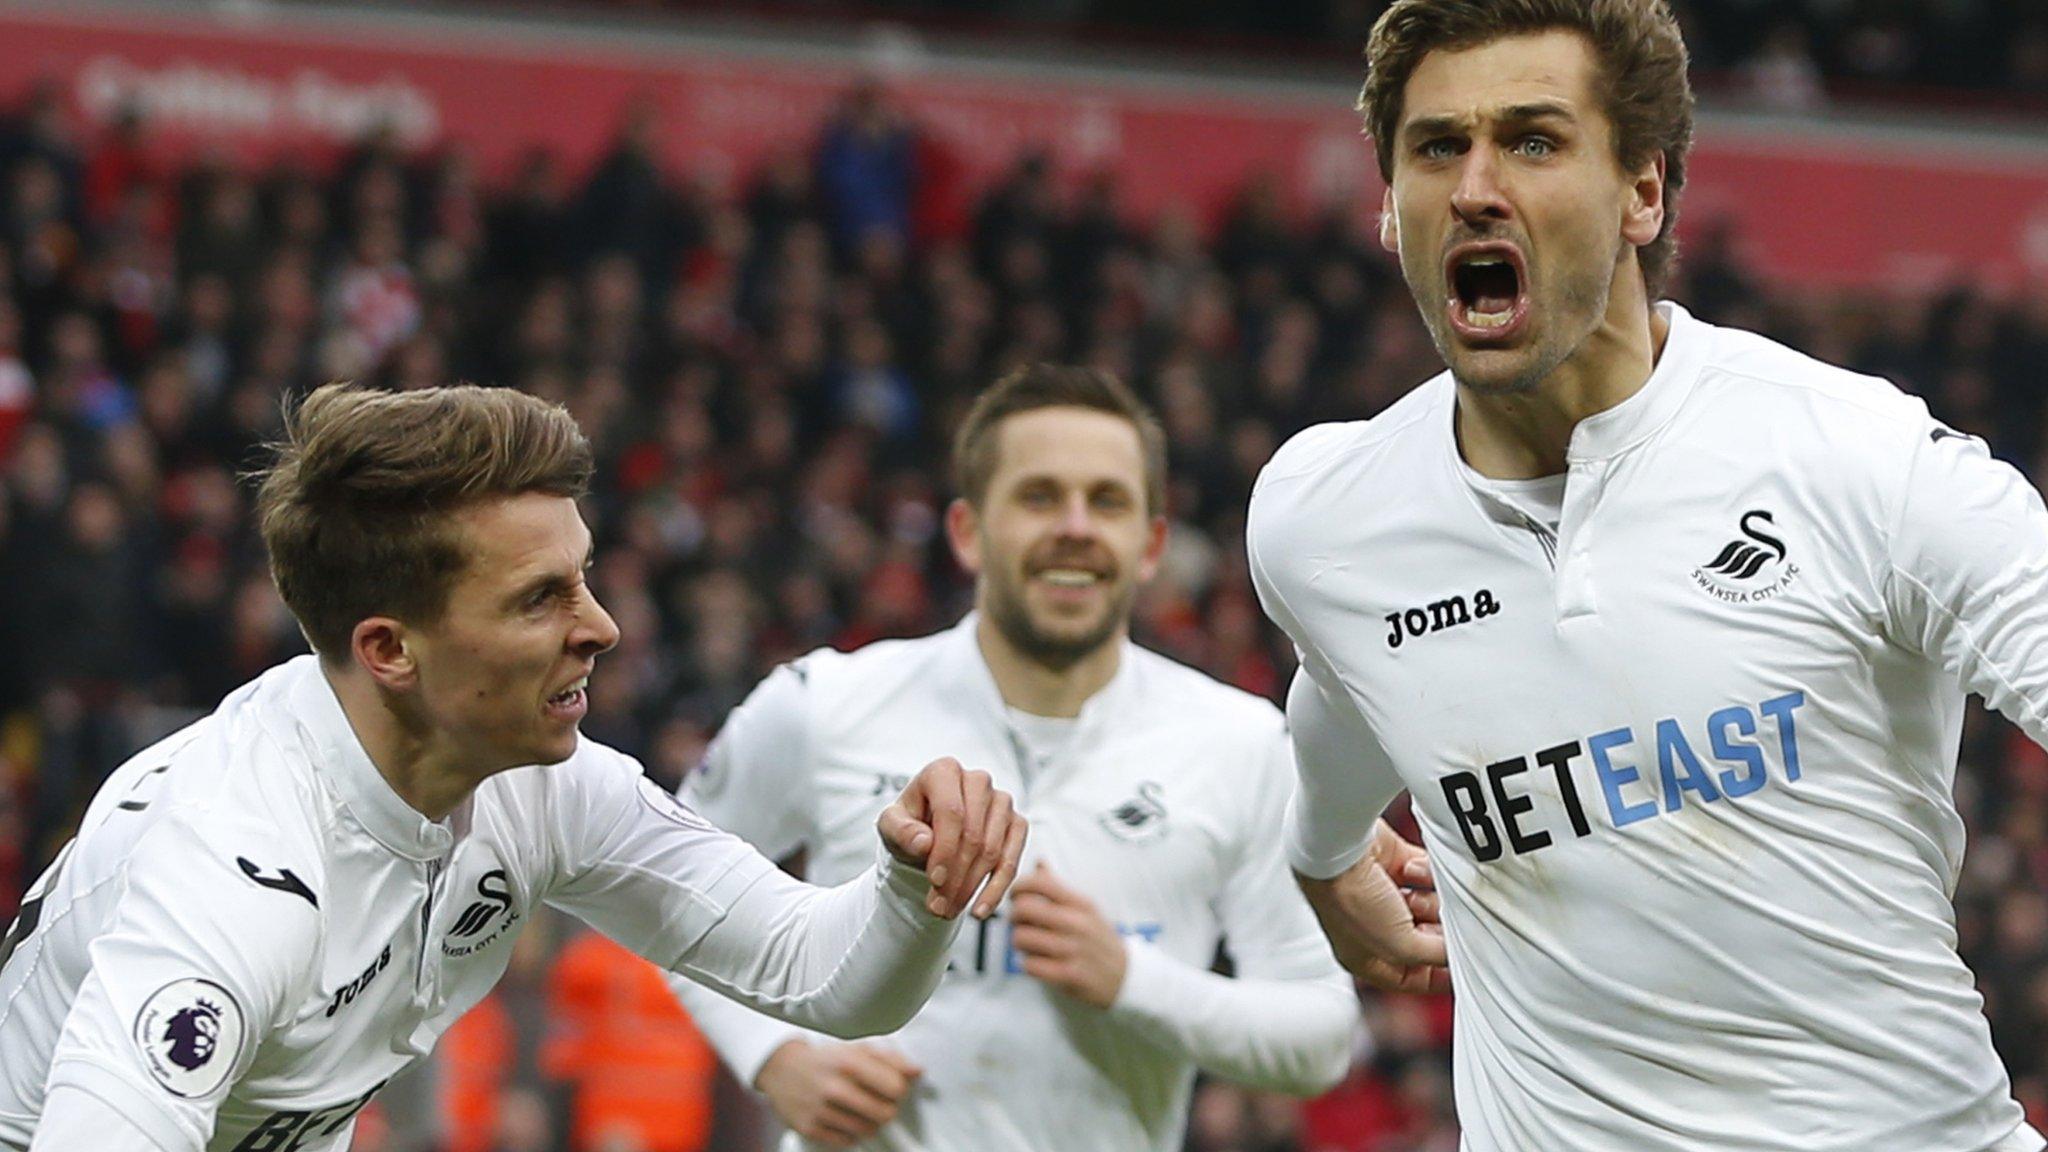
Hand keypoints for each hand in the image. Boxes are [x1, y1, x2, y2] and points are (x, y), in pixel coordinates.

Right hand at [754, 1038, 921, 1146]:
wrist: (780, 1068)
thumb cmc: (825, 1058)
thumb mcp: (856, 1049)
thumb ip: (890, 1059)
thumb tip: (918, 1071)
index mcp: (848, 1061)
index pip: (895, 1088)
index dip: (899, 1089)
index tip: (892, 1086)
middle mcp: (834, 1086)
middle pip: (885, 1113)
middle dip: (887, 1108)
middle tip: (879, 1101)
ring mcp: (820, 1110)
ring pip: (868, 1130)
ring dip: (870, 1121)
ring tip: (861, 1109)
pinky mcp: (810, 1128)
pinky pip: (847, 1142)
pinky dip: (851, 1133)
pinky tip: (846, 1118)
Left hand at [877, 757, 1026, 919]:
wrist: (927, 839)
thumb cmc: (908, 827)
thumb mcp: (891, 827)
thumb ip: (900, 831)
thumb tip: (924, 842)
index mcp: (944, 771)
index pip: (952, 813)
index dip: (944, 850)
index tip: (933, 881)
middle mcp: (978, 780)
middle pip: (973, 835)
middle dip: (955, 877)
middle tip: (938, 907)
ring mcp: (1001, 801)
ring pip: (993, 851)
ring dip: (971, 887)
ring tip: (949, 910)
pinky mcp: (1017, 823)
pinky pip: (1012, 860)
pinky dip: (997, 889)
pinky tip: (980, 909)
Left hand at [1007, 863, 1126, 1008]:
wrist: (1125, 974)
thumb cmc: (1099, 939)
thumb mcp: (1086, 908)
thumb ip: (1059, 886)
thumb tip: (1040, 862)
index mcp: (1080, 903)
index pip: (1040, 883)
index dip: (1018, 886)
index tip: (1015, 895)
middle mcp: (1077, 924)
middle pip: (1024, 909)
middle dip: (1014, 915)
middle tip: (1018, 922)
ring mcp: (1073, 950)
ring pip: (1022, 938)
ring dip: (1018, 941)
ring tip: (1027, 943)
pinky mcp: (1068, 975)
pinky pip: (1030, 965)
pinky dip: (1027, 964)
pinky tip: (1036, 961)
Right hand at [1295, 819, 1448, 993]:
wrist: (1337, 850)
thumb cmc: (1347, 900)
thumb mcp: (1401, 946)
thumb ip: (1436, 953)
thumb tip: (1464, 946)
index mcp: (1367, 958)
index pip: (1413, 977)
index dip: (1440, 974)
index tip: (1468, 967)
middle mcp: (1375, 928)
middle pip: (1426, 938)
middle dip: (1438, 931)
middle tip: (1446, 925)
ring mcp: (1384, 895)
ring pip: (1429, 904)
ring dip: (1431, 899)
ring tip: (1422, 895)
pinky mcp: (1394, 864)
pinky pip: (1427, 872)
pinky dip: (1427, 871)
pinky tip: (1413, 870)